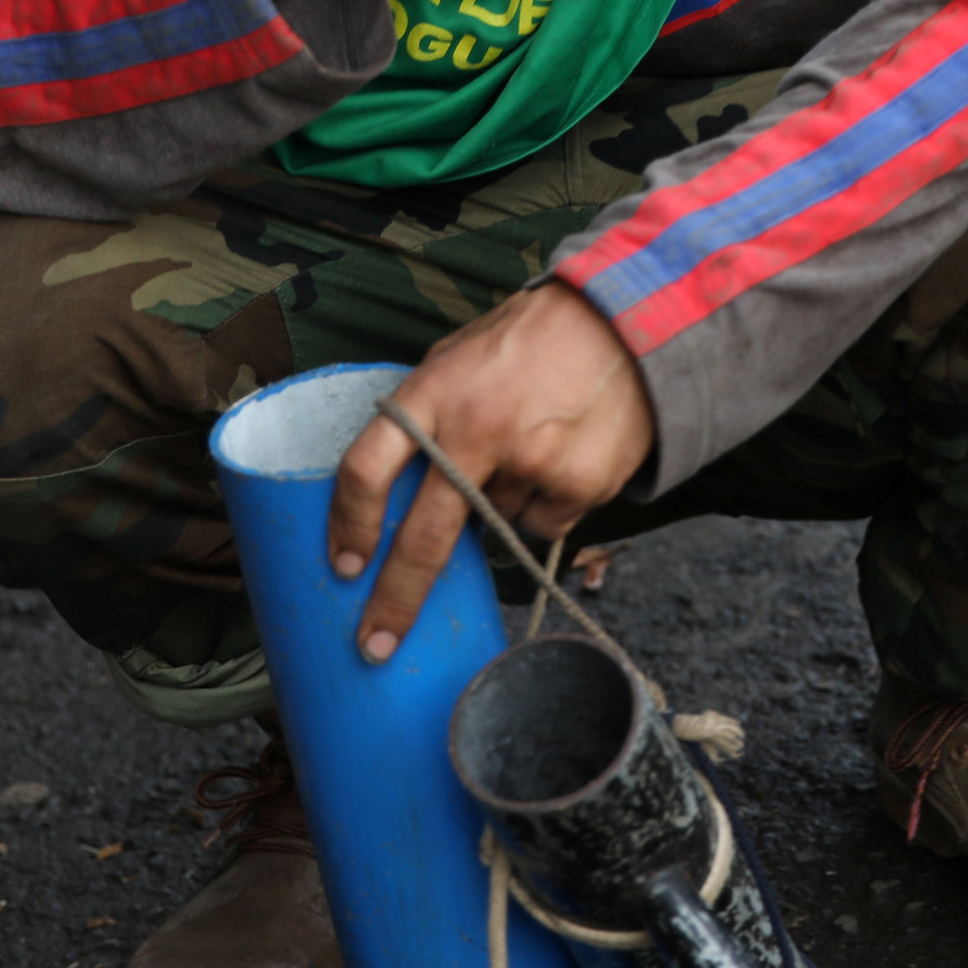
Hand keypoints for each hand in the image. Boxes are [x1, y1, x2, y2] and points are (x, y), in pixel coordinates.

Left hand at [327, 283, 654, 661]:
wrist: (623, 323)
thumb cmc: (525, 344)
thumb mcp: (456, 360)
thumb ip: (425, 416)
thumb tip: (393, 495)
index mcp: (433, 392)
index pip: (368, 467)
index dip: (349, 523)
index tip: (344, 566)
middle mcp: (477, 430)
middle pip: (424, 537)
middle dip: (395, 600)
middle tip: (375, 645)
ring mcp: (531, 461)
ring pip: (494, 524)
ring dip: (499, 504)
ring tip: (528, 445)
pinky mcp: (578, 485)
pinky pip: (543, 524)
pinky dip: (545, 504)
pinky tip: (560, 458)